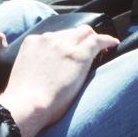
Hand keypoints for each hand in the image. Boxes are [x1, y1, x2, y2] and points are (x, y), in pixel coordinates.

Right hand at [0, 26, 118, 136]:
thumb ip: (34, 64)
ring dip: (92, 40)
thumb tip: (45, 71)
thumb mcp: (23, 71)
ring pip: (84, 32)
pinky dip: (107, 40)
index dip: (67, 43)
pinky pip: (98, 40)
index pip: (54, 36)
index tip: (72, 52)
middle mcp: (47, 39)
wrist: (27, 105)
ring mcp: (63, 46)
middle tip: (89, 52)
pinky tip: (114, 44)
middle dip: (80, 40)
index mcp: (32, 42)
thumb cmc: (23, 98)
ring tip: (101, 51)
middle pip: (70, 32)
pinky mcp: (78, 55)